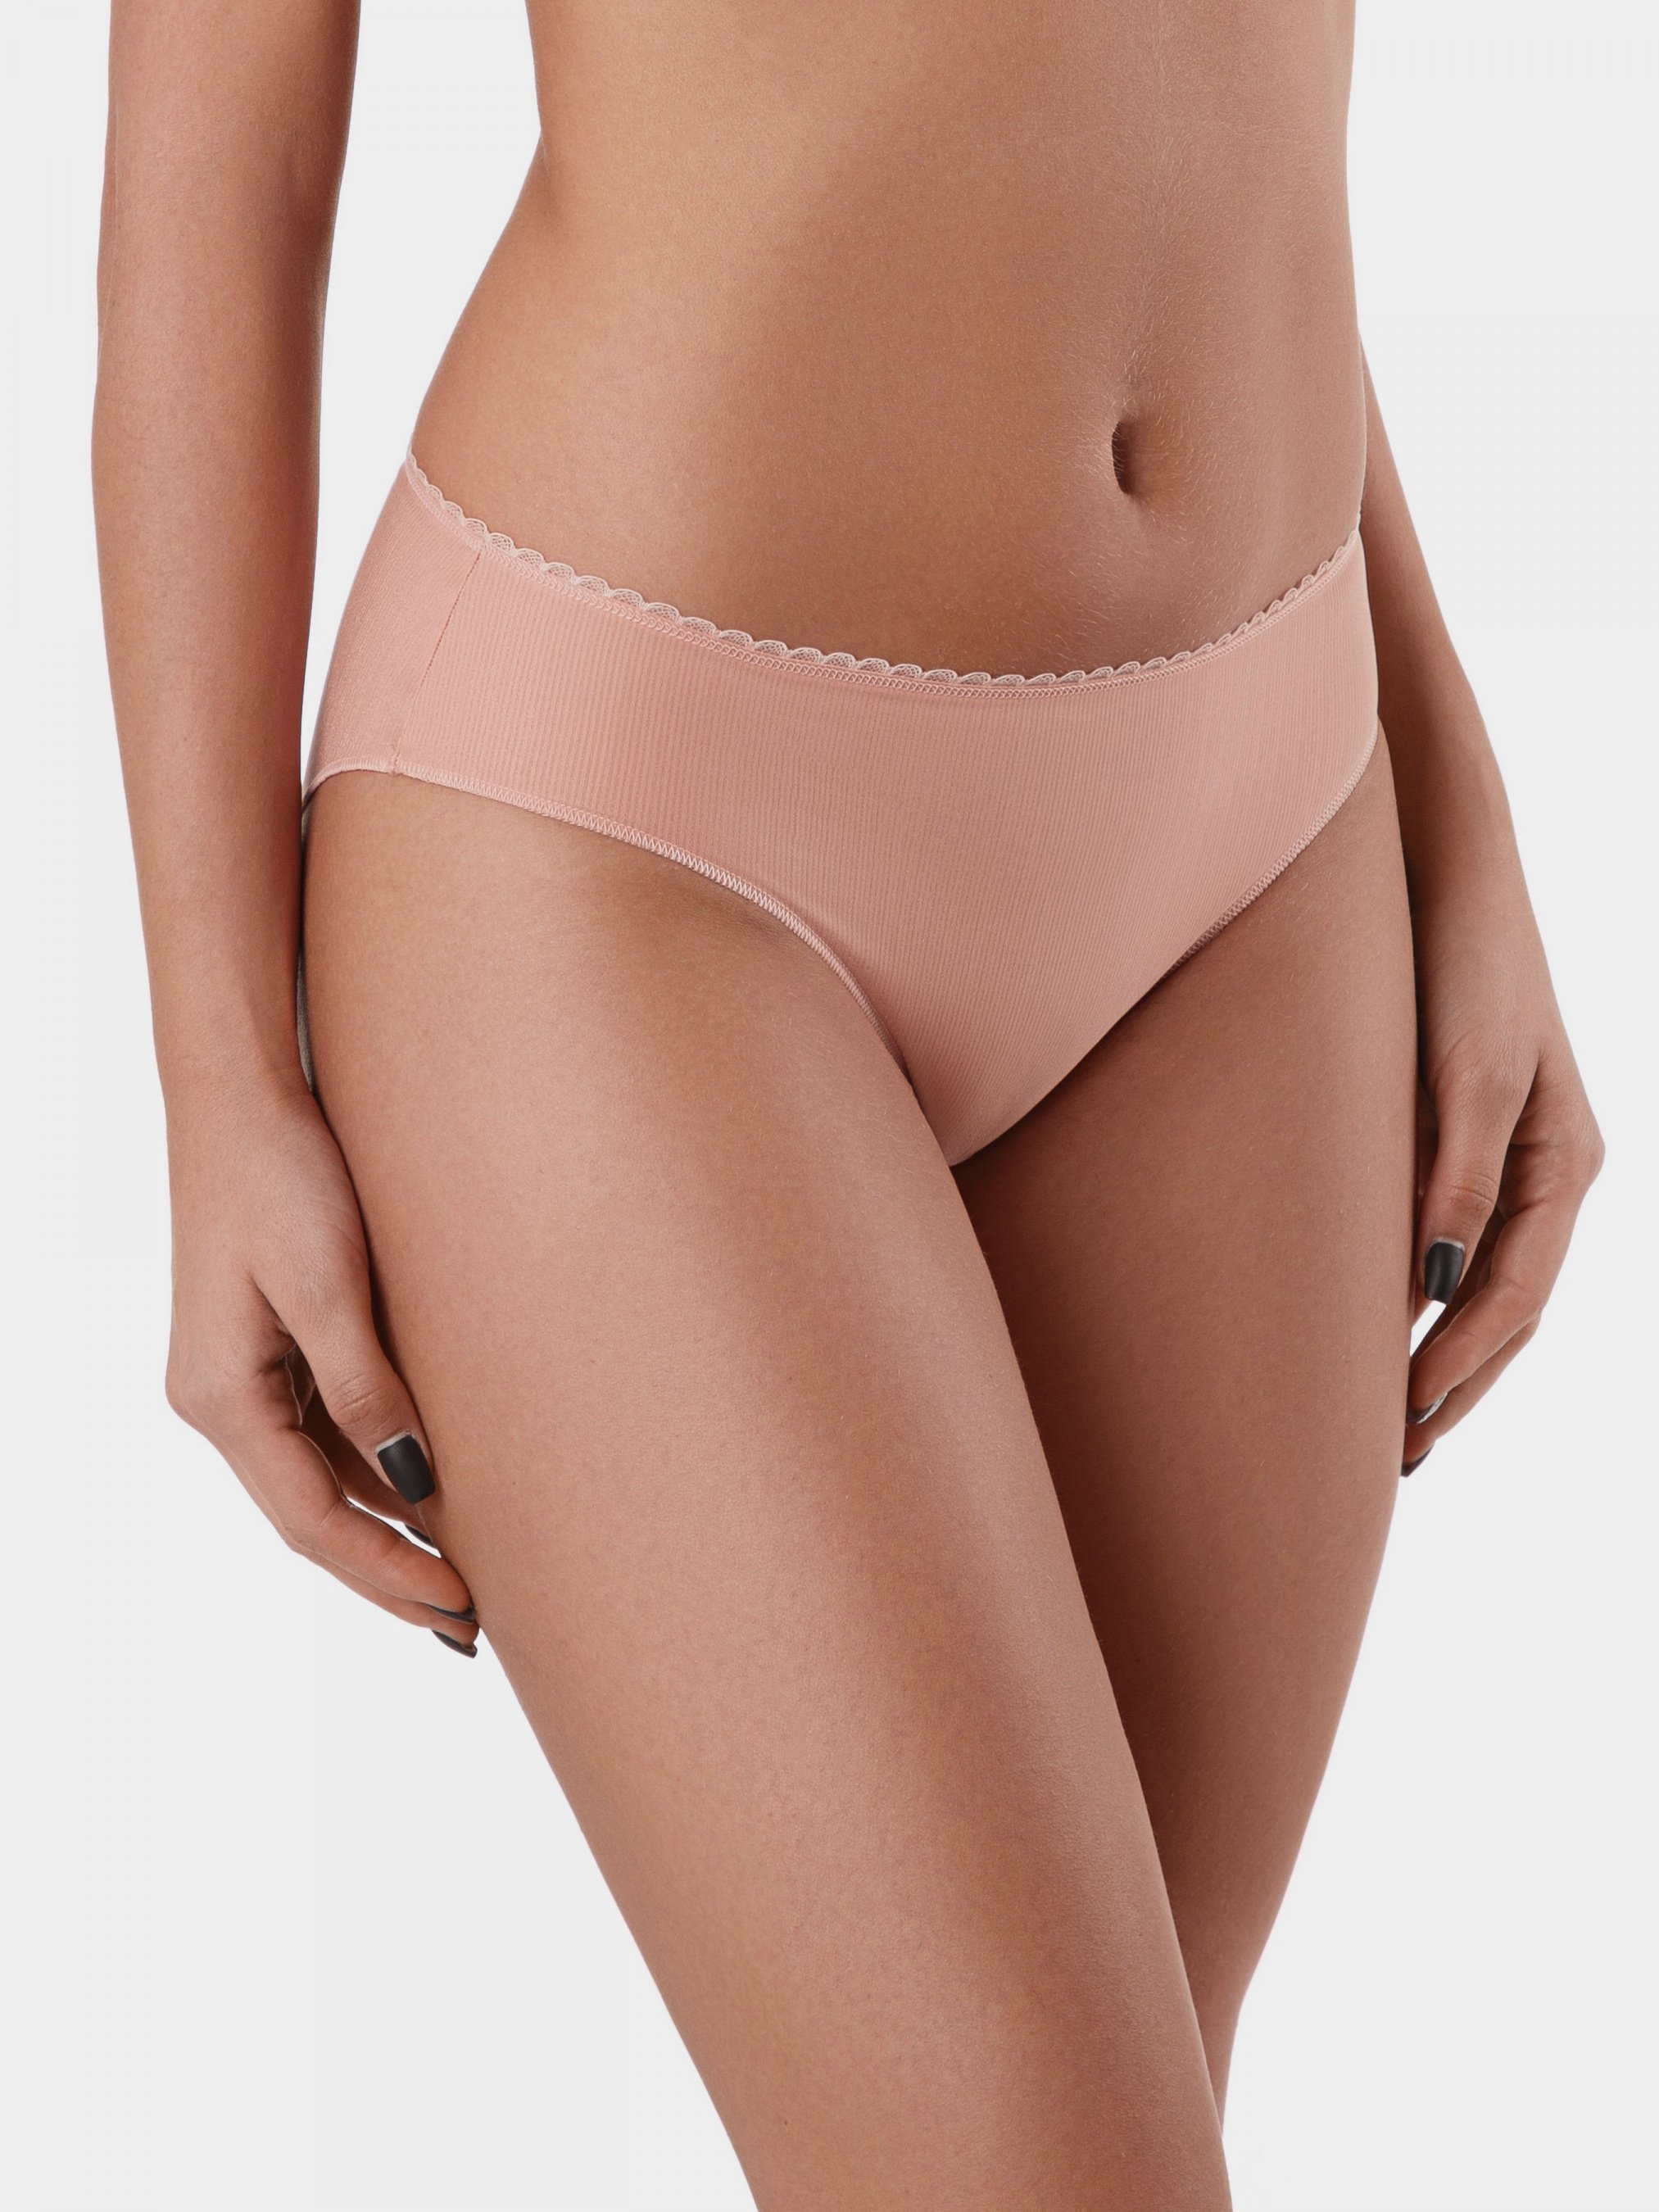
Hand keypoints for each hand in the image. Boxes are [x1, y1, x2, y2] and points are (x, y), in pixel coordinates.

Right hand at [162, 1075, 478, 1649]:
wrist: (241, 1094)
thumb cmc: (282, 1178)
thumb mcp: (331, 1286)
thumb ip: (368, 1388)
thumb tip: (416, 1483)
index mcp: (222, 1400)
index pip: (313, 1521)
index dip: (387, 1571)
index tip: (458, 1609)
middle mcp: (221, 1401)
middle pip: (312, 1517)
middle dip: (388, 1575)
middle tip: (467, 1629)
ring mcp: (241, 1376)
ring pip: (321, 1480)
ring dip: (386, 1529)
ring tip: (459, 1579)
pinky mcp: (268, 1346)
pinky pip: (324, 1433)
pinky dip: (375, 1471)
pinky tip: (427, 1493)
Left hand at [1401, 847, 1601, 1472]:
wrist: (1442, 863)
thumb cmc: (1463, 958)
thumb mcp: (1466, 1072)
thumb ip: (1457, 1177)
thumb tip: (1435, 1287)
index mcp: (1566, 1161)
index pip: (1515, 1297)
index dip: (1460, 1369)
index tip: (1401, 1425)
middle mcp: (1545, 1167)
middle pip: (1508, 1308)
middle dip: (1458, 1384)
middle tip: (1395, 1457)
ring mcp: (1507, 1151)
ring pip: (1484, 1282)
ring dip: (1445, 1353)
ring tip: (1391, 1419)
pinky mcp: (1459, 1129)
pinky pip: (1453, 1236)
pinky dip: (1423, 1294)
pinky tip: (1380, 1321)